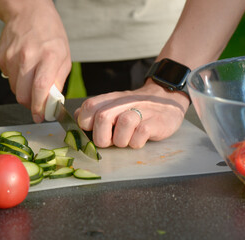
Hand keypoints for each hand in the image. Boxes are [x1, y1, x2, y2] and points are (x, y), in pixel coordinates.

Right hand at [0, 0, 71, 122]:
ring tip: (31, 80)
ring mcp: (12, 56)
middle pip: (23, 94)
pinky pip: (7, 78)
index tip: (39, 116)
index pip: (40, 88)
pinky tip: (23, 67)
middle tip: (36, 104)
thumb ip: (58, 81)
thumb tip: (52, 103)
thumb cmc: (50, 34)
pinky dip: (15, 79)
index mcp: (49, 56)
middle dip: (30, 105)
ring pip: (14, 89)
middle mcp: (28, 56)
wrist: (28, 12)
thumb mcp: (64, 56)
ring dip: (23, 92)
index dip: (39, 107)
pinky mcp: (1, 56)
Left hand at [74, 81, 189, 148]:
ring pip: (123, 125)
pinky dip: (135, 143)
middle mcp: (125, 103)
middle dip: (101, 137)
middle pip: (103, 117)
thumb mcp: (115, 104)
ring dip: (120, 140)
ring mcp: (141, 111)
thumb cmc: (137, 107)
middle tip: (108, 142)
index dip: (84, 121)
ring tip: (125, 141)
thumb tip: (76, 118)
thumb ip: (96, 110)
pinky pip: (140, 136)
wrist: (167, 98)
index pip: (89, 106)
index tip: (89, 131)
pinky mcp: (155, 122)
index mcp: (111, 99)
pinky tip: (138, 140)